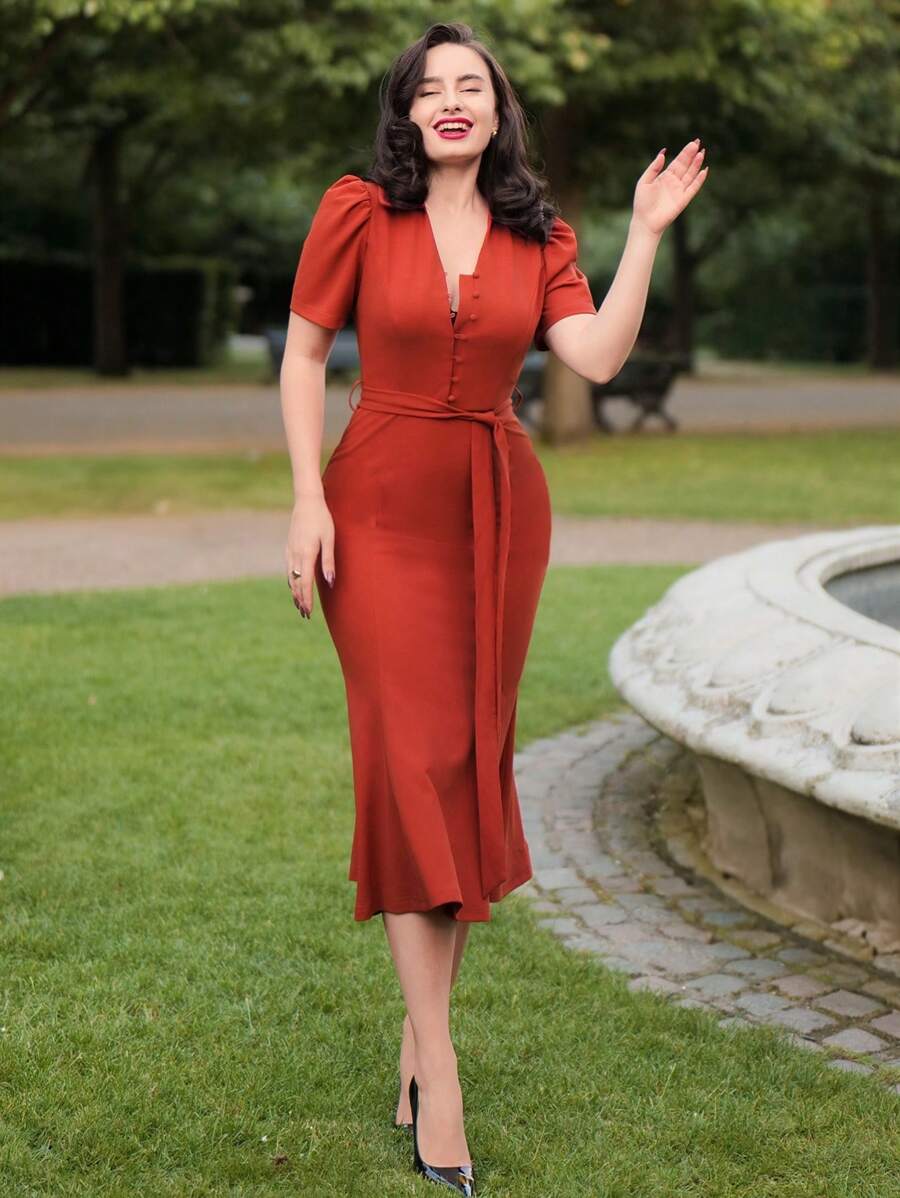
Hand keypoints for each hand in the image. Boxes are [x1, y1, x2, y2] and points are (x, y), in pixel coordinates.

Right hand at [285, 494, 334, 618]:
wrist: (306, 501)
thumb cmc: (322, 519)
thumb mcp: (329, 539)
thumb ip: (328, 561)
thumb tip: (330, 582)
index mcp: (306, 554)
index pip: (305, 583)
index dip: (307, 599)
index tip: (309, 612)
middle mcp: (295, 555)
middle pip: (295, 583)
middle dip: (300, 600)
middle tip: (305, 615)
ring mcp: (290, 551)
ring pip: (290, 577)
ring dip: (294, 592)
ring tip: (298, 604)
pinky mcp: (288, 547)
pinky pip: (288, 569)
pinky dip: (290, 580)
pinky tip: (293, 585)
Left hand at [632, 138, 707, 235]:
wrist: (645, 222)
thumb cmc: (642, 203)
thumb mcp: (644, 182)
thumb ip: (654, 168)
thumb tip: (663, 152)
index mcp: (665, 176)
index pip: (678, 161)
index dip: (685, 152)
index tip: (693, 142)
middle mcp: (674, 182)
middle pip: (686, 165)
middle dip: (692, 154)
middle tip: (698, 142)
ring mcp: (680, 190)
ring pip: (691, 174)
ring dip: (697, 164)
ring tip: (702, 152)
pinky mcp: (683, 200)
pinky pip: (693, 188)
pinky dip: (699, 180)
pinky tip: (704, 170)